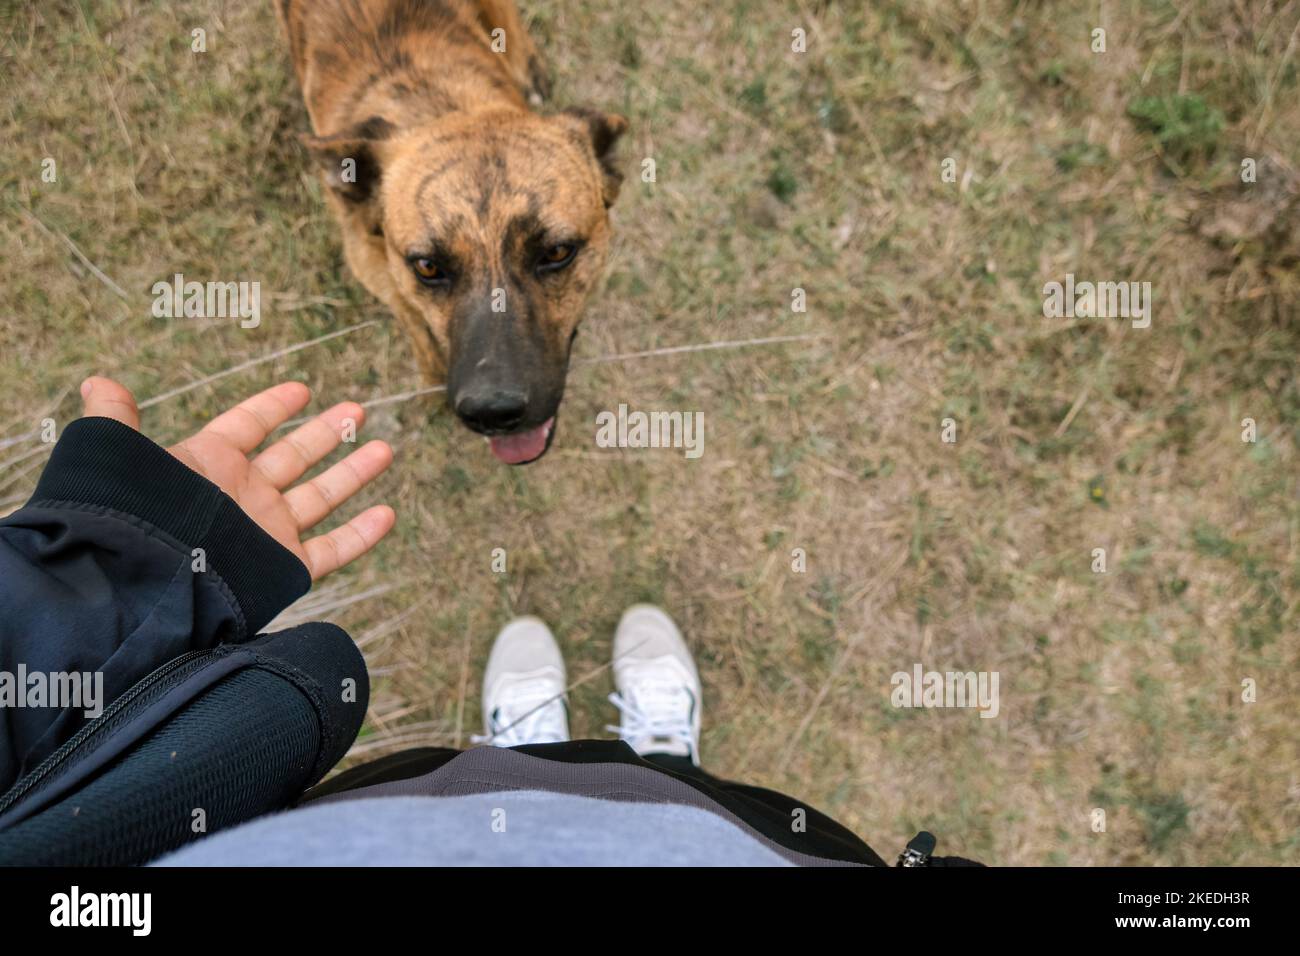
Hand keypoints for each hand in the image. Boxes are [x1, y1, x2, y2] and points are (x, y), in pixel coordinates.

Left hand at [79, 376, 395, 581]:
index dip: (272, 406)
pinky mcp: (283, 566)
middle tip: (357, 410)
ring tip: (384, 448)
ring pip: (322, 496)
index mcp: (210, 464)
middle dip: (326, 433)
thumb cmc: (126, 518)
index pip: (247, 426)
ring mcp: (267, 530)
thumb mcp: (115, 457)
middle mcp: (243, 496)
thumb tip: (98, 382)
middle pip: (295, 456)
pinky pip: (333, 549)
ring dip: (354, 473)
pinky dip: (362, 534)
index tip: (301, 389)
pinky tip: (387, 514)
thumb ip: (113, 420)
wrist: (138, 585)